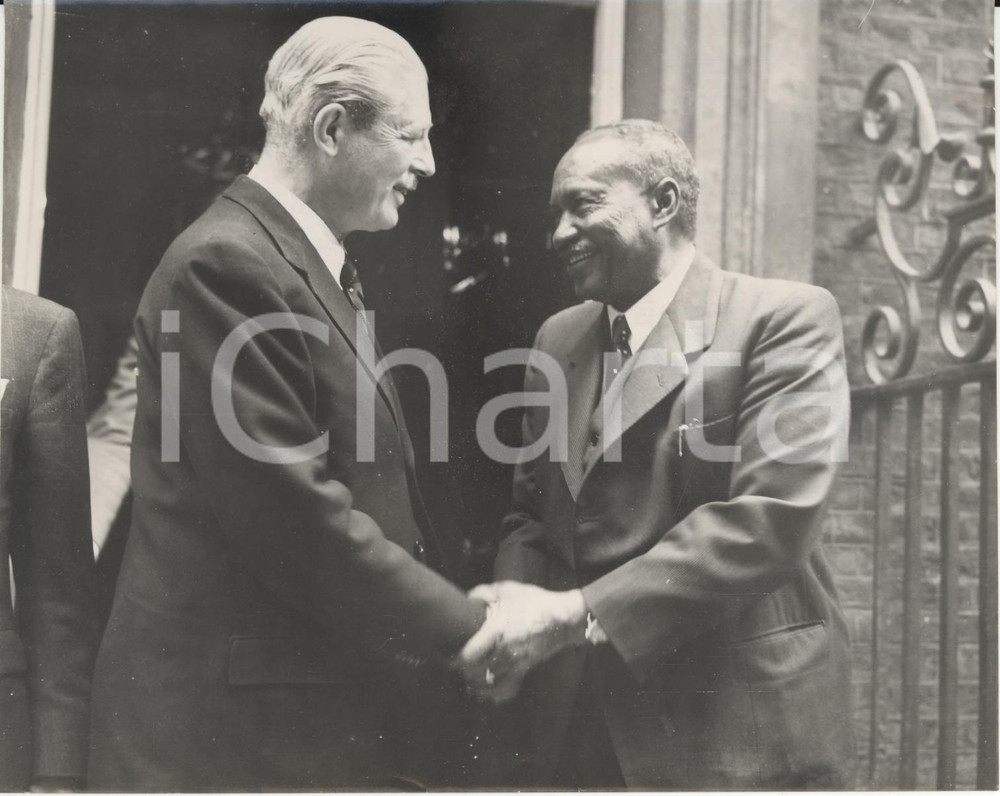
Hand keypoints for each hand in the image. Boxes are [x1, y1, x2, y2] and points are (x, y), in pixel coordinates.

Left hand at [453, 582, 586, 703]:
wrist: (563, 619)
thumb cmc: (535, 602)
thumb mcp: (508, 589)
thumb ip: (483, 592)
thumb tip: (468, 599)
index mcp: (497, 631)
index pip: (468, 656)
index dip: (454, 659)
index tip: (447, 655)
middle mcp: (504, 652)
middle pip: (474, 673)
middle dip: (462, 670)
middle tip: (455, 663)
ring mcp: (515, 664)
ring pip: (488, 685)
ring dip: (475, 683)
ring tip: (467, 677)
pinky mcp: (524, 671)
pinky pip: (507, 690)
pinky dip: (495, 694)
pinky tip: (487, 691)